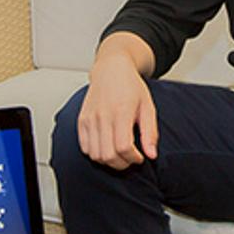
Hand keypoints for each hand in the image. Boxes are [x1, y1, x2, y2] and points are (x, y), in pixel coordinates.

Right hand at [77, 50, 158, 170]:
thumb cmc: (131, 87)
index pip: (124, 147)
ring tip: (120, 154)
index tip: (140, 157)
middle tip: (130, 158)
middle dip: (122, 164)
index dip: (133, 159)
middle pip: (108, 155)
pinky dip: (96, 154)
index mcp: (121, 111)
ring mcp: (90, 119)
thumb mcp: (148, 106)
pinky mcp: (82, 121)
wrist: (111, 69)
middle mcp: (103, 116)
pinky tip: (107, 147)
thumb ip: (150, 132)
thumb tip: (152, 155)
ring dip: (109, 161)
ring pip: (95, 155)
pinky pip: (85, 148)